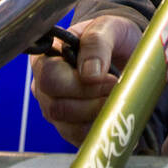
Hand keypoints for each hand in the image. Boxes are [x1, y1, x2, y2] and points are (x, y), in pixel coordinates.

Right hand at [30, 15, 141, 145]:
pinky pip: (79, 140)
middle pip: (56, 107)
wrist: (123, 51)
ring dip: (98, 117)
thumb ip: (96, 43)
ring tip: (117, 100)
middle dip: (92, 102)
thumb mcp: (107, 28)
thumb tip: (89, 73)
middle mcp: (44, 87)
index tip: (107, 77)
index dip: (79, 84)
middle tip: (115, 89)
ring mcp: (55, 109)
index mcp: (45, 59)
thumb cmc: (110, 35)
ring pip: (68, 127)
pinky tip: (115, 116)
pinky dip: (101, 130)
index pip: (50, 78)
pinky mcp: (70, 127)